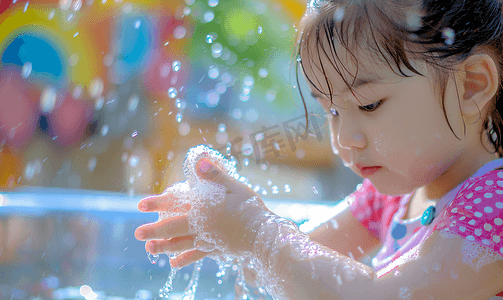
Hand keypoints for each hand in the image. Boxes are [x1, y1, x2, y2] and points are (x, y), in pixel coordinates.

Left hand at [134, 156, 271, 267]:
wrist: (263, 235)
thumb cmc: (250, 208)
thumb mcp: (234, 186)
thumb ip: (215, 175)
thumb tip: (198, 161)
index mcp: (203, 209)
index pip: (174, 205)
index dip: (157, 204)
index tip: (140, 205)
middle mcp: (201, 227)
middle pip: (173, 230)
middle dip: (154, 232)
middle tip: (137, 234)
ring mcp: (207, 240)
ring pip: (181, 245)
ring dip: (164, 247)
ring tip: (150, 249)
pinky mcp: (216, 250)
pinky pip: (196, 256)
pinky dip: (184, 259)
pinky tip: (174, 264)